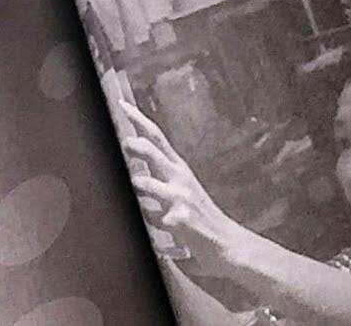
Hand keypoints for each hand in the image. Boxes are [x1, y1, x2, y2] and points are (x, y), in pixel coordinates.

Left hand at [113, 93, 263, 290]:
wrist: (228, 245)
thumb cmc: (199, 220)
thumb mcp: (177, 195)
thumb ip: (154, 186)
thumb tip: (129, 178)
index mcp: (178, 170)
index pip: (157, 137)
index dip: (139, 120)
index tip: (122, 105)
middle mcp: (180, 179)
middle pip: (155, 152)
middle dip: (136, 144)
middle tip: (122, 140)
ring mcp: (182, 199)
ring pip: (151, 184)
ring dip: (139, 184)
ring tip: (133, 184)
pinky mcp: (181, 220)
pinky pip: (157, 218)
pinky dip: (149, 221)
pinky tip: (151, 227)